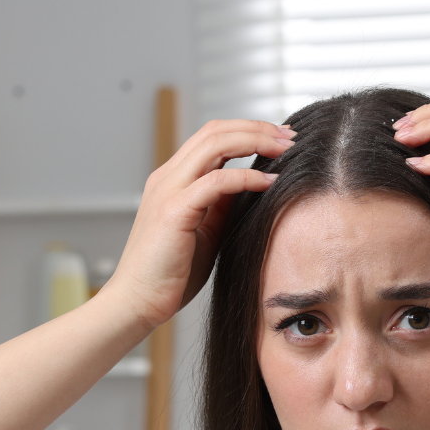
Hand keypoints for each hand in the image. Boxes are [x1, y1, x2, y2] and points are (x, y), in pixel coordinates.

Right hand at [106, 119, 294, 328]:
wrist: (138, 302)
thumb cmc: (169, 275)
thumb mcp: (205, 233)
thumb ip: (222, 207)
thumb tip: (250, 187)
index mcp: (173, 181)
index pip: (212, 139)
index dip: (247, 132)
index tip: (280, 139)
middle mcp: (168, 178)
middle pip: (215, 132)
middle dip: (257, 128)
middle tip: (291, 135)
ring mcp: (168, 190)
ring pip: (215, 145)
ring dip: (255, 141)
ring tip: (286, 148)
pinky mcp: (174, 211)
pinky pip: (217, 182)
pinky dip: (247, 177)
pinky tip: (270, 182)